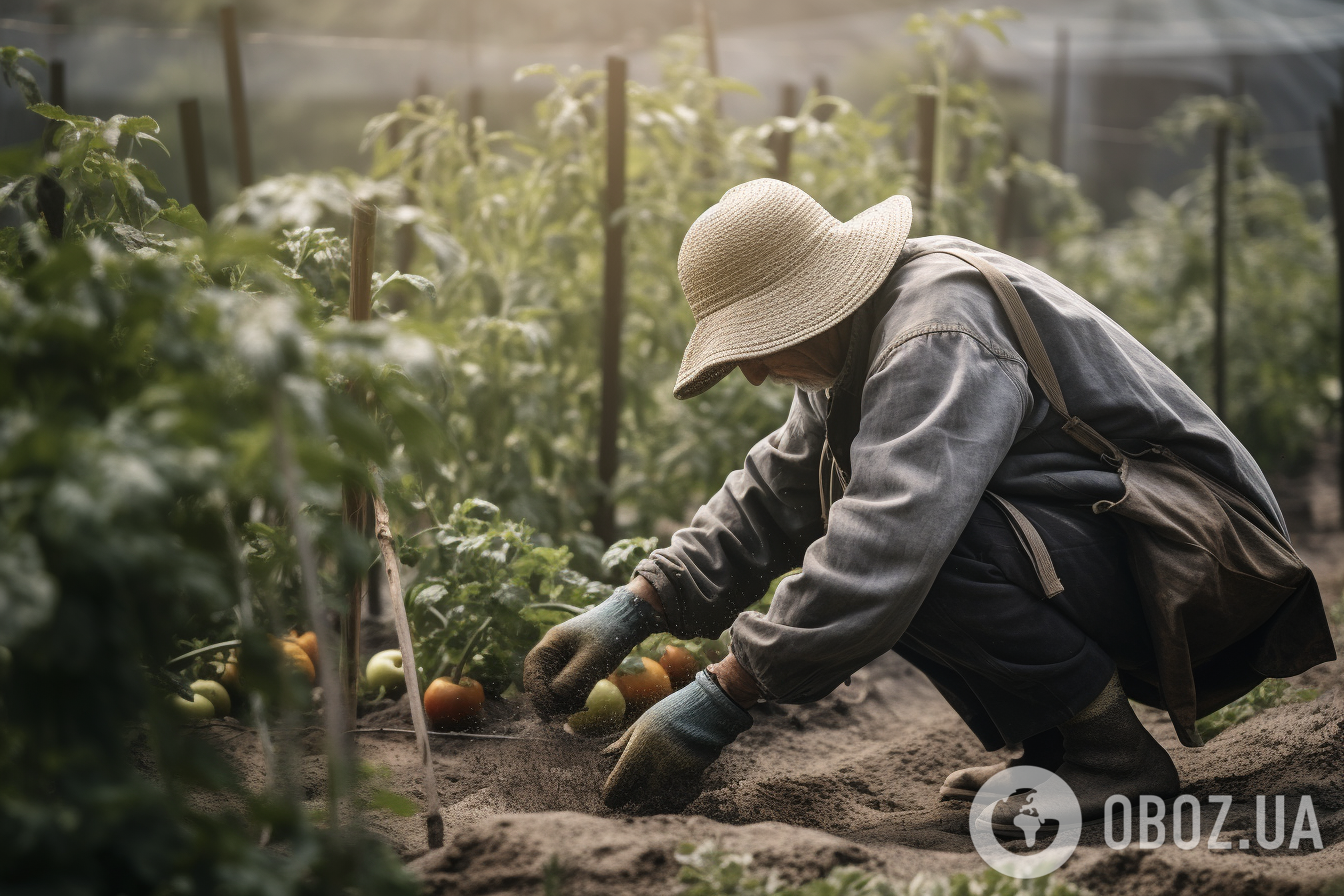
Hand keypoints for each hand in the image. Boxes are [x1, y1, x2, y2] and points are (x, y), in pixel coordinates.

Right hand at [523, 586, 661, 717]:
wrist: (629, 621)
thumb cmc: (611, 635)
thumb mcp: (593, 658)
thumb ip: (572, 678)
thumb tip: (556, 699)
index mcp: (551, 643)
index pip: (532, 670)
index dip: (536, 692)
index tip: (548, 711)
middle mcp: (553, 652)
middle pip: (539, 681)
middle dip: (548, 700)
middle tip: (561, 717)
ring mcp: (564, 659)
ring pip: (553, 686)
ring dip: (561, 701)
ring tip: (578, 709)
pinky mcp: (576, 666)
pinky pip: (567, 686)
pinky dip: (572, 697)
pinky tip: (583, 704)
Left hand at [601, 669, 753, 811]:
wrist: (707, 709)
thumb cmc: (669, 713)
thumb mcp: (642, 723)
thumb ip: (623, 742)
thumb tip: (604, 755)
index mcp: (636, 752)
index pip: (616, 787)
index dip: (611, 795)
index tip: (610, 798)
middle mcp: (653, 766)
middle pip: (636, 796)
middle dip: (632, 795)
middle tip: (630, 792)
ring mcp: (673, 774)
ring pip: (657, 795)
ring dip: (653, 791)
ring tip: (656, 777)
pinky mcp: (691, 778)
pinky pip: (676, 791)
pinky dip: (673, 788)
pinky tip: (675, 775)